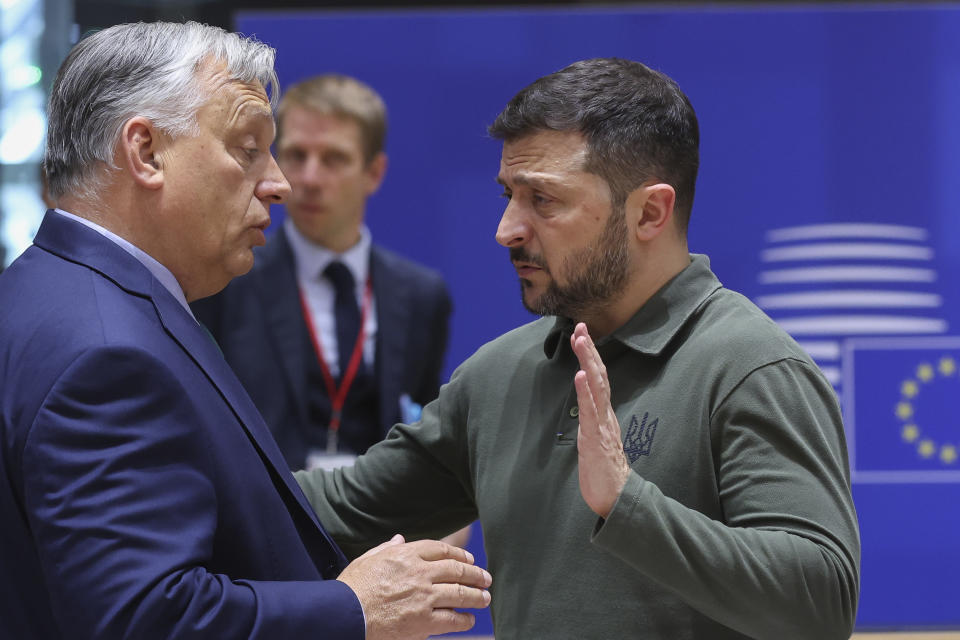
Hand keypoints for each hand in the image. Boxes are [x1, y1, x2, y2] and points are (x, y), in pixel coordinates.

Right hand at [337, 534, 491, 639]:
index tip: (469, 560)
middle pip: (457, 570)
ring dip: (476, 596)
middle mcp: (420, 573)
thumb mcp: (366, 560)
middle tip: (486, 578)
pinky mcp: (423, 621)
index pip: (441, 549)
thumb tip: (399, 539)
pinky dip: (464, 619)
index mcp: (406, 555)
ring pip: (460, 593)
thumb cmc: (351, 588)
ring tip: (485, 598)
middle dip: (476, 574)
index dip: (459, 555)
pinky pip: (452, 619)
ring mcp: (424, 597)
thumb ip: (386, 548)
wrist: (345, 615)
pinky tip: (469, 619)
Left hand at [570, 322, 631, 518]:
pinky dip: (585, 391)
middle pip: (599, 376)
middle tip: (580, 326)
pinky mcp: (595, 439)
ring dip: (588, 361)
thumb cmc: (605, 473)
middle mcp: (605, 415)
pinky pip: (590, 411)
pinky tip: (579, 375)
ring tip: (581, 340)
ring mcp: (602, 425)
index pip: (599, 380)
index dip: (591, 356)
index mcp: (604, 415)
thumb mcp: (596, 441)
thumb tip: (587, 408)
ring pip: (596, 387)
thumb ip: (594, 423)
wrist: (616, 499)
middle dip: (589, 350)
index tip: (582, 334)